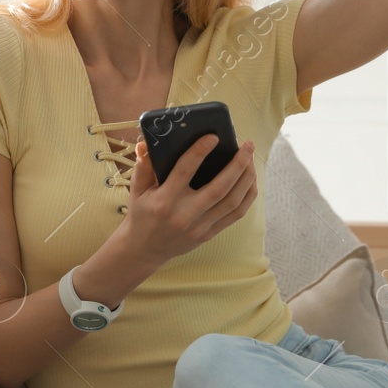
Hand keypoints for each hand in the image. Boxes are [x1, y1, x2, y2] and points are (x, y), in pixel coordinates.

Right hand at [117, 134, 258, 266]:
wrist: (144, 250)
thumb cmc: (141, 214)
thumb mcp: (137, 190)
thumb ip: (143, 165)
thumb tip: (147, 142)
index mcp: (165, 200)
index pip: (185, 171)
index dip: (200, 152)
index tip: (214, 136)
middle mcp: (185, 214)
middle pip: (220, 187)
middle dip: (238, 164)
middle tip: (247, 145)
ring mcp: (200, 227)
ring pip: (233, 201)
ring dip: (247, 178)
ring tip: (251, 159)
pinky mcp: (209, 234)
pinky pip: (236, 214)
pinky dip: (247, 195)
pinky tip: (250, 180)